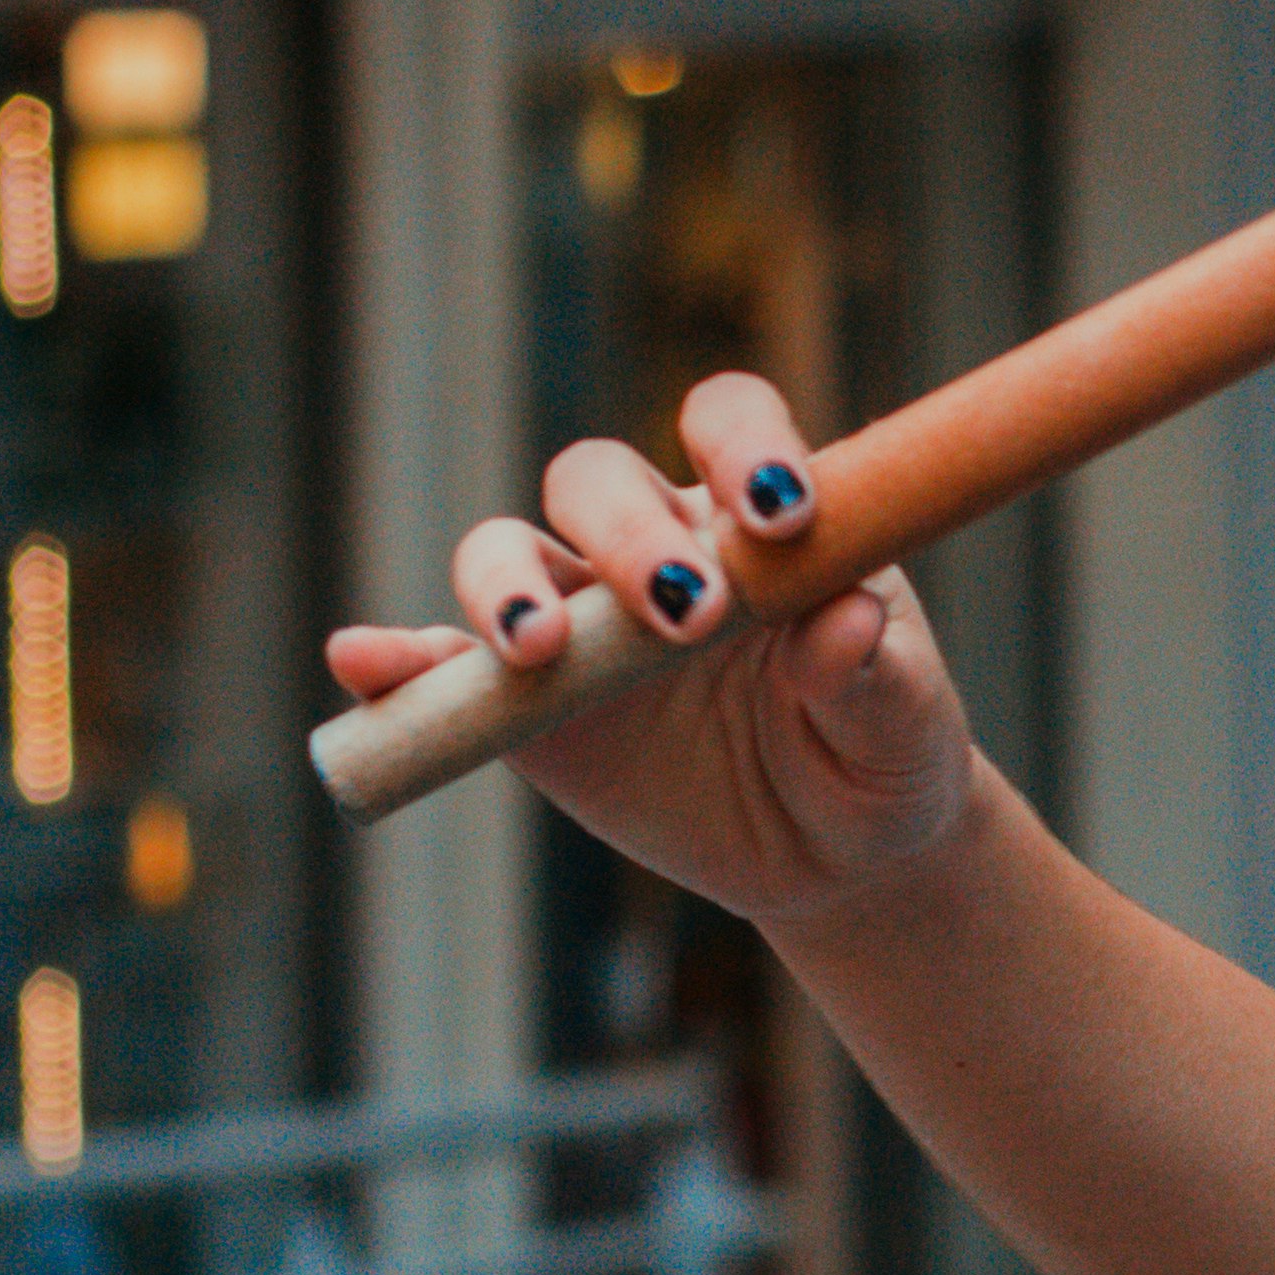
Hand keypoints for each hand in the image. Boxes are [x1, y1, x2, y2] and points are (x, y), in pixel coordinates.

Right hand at [324, 373, 981, 929]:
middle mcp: (658, 543)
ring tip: (542, 649)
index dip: (746, 444)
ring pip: (508, 552)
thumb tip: (845, 618)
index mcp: (759, 518)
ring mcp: (581, 619)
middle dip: (627, 534)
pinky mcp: (521, 703)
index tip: (783, 513)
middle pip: (598, 481)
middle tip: (691, 615)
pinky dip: (395, 660)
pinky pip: (441, 668)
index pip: (729, 423)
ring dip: (509, 585)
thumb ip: (877, 669)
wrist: (840, 851)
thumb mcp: (905, 721)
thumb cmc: (887, 752)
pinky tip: (369, 663)